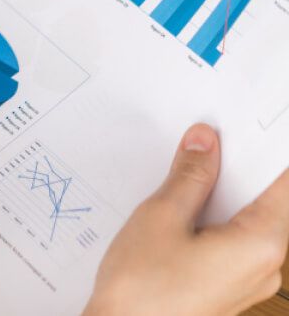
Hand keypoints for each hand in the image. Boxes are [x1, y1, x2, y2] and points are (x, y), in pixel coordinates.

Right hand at [85, 124, 288, 315]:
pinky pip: (228, 244)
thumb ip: (190, 176)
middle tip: (201, 140)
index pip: (280, 181)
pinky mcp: (225, 290)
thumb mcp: (161, 216)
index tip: (240, 125)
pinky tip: (177, 212)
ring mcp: (246, 281)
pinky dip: (208, 222)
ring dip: (215, 196)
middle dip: (231, 169)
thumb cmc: (142, 291)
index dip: (260, 148)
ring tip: (180, 176)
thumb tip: (206, 142)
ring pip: (242, 222)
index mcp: (263, 243)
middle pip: (261, 201)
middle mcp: (266, 266)